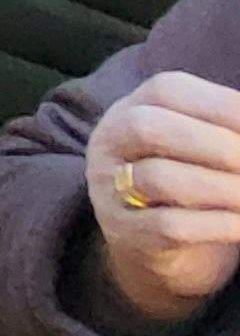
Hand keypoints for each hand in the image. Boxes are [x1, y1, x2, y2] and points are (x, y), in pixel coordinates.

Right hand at [86, 72, 239, 324]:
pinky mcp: (126, 233)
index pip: (168, 90)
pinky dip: (220, 224)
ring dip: (225, 188)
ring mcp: (109, 190)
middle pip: (148, 127)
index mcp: (130, 107)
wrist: (151, 245)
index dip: (223, 106)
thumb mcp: (195, 143)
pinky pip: (170, 226)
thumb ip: (222, 129)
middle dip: (218, 146)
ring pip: (160, 179)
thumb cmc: (186, 181)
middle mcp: (109, 143)